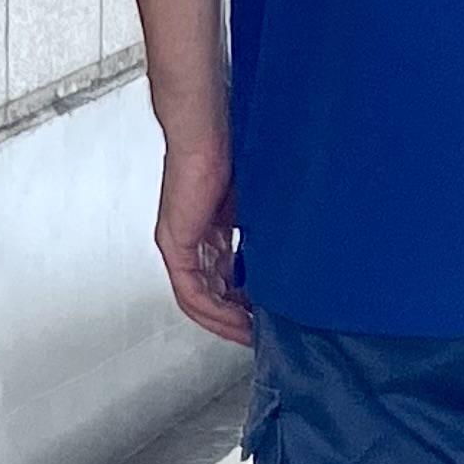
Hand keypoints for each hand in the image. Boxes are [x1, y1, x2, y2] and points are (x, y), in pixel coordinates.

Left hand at [154, 139, 253, 346]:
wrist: (206, 129)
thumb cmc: (230, 151)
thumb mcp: (255, 202)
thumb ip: (262, 230)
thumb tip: (288, 253)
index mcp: (209, 229)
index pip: (223, 278)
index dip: (245, 303)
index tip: (266, 316)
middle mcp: (190, 240)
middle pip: (210, 294)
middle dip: (237, 318)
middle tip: (261, 333)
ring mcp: (180, 244)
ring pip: (199, 300)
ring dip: (225, 321)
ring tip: (250, 333)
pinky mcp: (175, 244)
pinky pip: (190, 291)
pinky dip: (212, 310)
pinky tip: (234, 319)